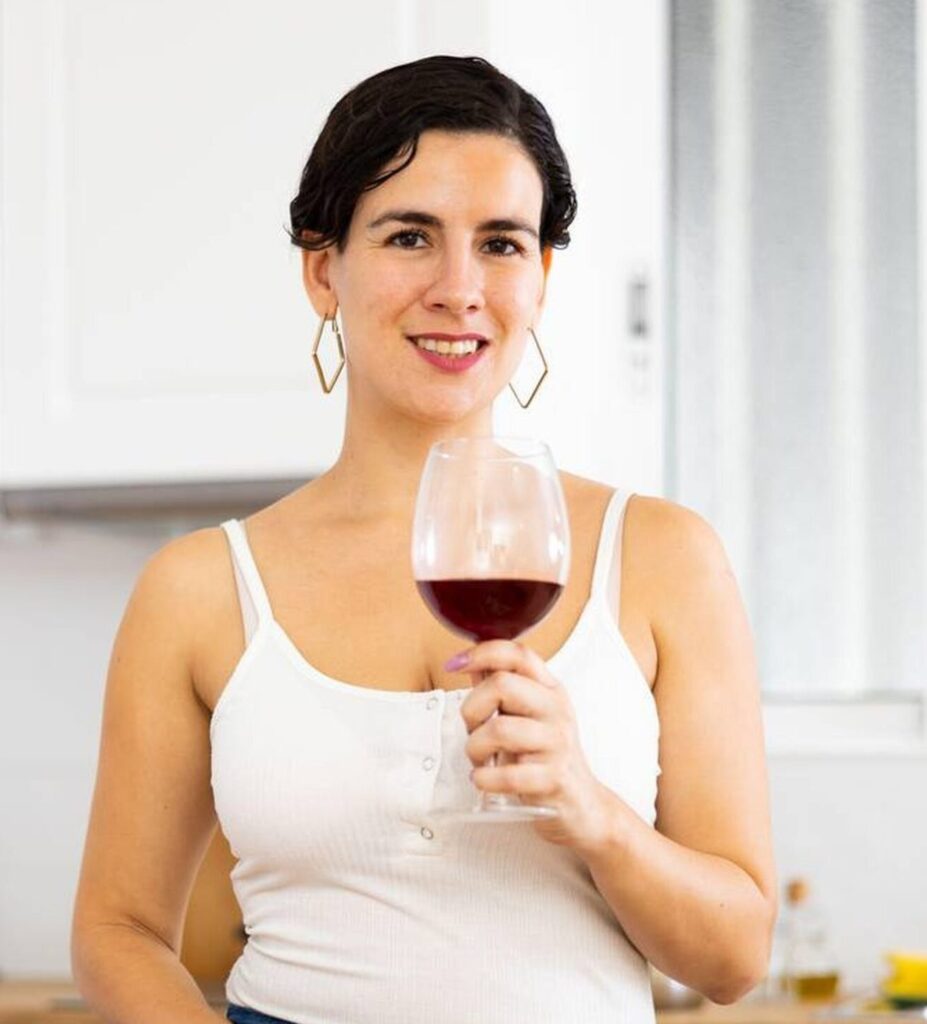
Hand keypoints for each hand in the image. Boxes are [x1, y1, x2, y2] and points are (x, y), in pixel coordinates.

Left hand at [446, 639, 611, 851]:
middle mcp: (556, 709)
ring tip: (479, 761)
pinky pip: (508, 773)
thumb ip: (501, 692)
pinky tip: (484, 780)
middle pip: (501, 684)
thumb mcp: (529, 716)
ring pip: (499, 729)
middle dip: (472, 709)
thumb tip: (471, 665)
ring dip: (475, 748)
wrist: (583, 805)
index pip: (517, 653)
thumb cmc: (546, 757)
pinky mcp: (554, 777)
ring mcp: (557, 742)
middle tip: (473, 730)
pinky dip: (485, 778)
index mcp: (550, 689)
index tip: (454, 665)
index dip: (481, 653)